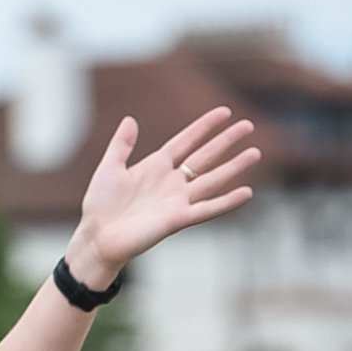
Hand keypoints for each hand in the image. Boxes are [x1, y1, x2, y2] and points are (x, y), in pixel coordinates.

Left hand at [73, 108, 260, 281]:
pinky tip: (246, 192)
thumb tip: (129, 119)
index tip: (224, 112)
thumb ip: (121, 146)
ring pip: (212, 180)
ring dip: (234, 167)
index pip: (186, 141)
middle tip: (248, 125)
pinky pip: (206, 209)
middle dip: (226, 141)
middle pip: (205, 157)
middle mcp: (171, 182)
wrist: (96, 238)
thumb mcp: (109, 170)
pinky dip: (226, 202)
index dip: (204, 127)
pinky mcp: (177, 220)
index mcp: (156, 166)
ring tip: (255, 153)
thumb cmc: (100, 206)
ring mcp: (176, 200)